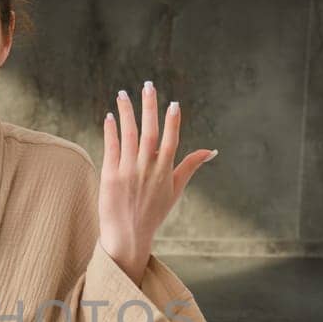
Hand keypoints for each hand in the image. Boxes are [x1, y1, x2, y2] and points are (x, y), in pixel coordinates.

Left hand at [98, 81, 215, 280]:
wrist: (128, 236)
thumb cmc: (153, 213)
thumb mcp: (175, 190)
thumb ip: (190, 166)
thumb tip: (211, 151)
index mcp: (165, 172)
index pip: (171, 141)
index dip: (173, 121)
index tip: (173, 103)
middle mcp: (148, 170)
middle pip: (150, 132)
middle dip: (150, 107)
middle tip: (148, 85)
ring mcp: (128, 172)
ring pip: (129, 135)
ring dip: (126, 112)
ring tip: (123, 93)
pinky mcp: (111, 176)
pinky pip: (111, 148)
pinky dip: (111, 131)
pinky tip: (110, 116)